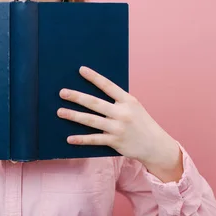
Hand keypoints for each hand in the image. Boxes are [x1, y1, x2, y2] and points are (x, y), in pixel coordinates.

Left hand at [57, 66, 182, 181]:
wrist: (155, 145)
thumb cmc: (141, 123)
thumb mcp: (134, 107)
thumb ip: (118, 101)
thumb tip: (95, 94)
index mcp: (127, 101)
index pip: (108, 86)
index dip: (94, 77)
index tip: (81, 70)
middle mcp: (122, 113)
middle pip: (95, 103)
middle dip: (77, 97)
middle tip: (62, 92)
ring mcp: (118, 128)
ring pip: (91, 120)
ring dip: (74, 116)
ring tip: (60, 112)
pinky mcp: (115, 142)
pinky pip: (95, 139)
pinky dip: (81, 139)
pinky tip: (70, 139)